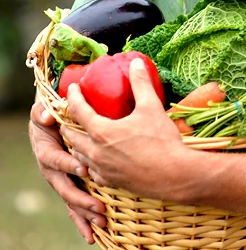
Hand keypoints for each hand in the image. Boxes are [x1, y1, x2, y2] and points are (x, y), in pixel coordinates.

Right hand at [28, 101, 104, 243]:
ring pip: (71, 201)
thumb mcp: (44, 112)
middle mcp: (52, 172)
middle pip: (65, 188)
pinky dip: (82, 221)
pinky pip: (74, 207)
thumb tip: (47, 116)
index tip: (85, 169)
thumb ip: (42, 113)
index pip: (57, 160)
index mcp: (47, 153)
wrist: (50, 125)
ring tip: (101, 223)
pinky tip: (93, 235)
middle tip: (99, 206)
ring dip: (85, 213)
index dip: (69, 165)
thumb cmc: (51, 117)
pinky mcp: (69, 188)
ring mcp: (61, 182)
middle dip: (82, 199)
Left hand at [62, 57, 188, 200]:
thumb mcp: (151, 107)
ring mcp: (101, 169)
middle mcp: (95, 152)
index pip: (77, 111)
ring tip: (83, 135)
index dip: (73, 97)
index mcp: (101, 132)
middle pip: (71, 135)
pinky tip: (98, 158)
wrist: (173, 175)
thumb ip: (141, 84)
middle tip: (73, 113)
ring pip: (78, 155)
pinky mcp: (110, 182)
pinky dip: (89, 162)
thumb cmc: (161, 140)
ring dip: (77, 143)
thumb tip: (136, 62)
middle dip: (68, 123)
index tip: (72, 89)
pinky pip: (91, 171)